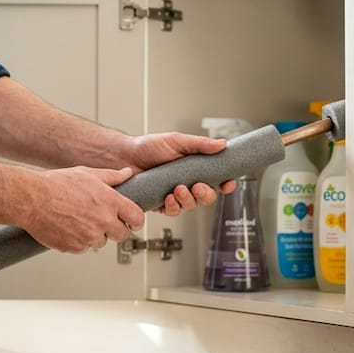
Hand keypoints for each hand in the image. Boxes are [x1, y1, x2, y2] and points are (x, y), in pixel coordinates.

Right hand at [18, 166, 144, 253]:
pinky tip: (69, 227)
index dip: (135, 220)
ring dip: (95, 235)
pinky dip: (78, 241)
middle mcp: (103, 220)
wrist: (31, 199)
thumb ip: (111, 176)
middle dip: (115, 229)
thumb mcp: (87, 173)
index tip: (131, 221)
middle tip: (102, 221)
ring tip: (79, 220)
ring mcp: (89, 236)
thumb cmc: (55, 184)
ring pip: (101, 242)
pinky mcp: (75, 248)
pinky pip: (83, 248)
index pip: (137, 218)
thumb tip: (127, 173)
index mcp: (110, 201)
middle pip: (122, 234)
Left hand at [121, 132, 237, 215]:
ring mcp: (175, 194)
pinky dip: (173, 206)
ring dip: (188, 200)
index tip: (227, 184)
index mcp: (195, 168)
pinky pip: (173, 211)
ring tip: (178, 189)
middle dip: (205, 194)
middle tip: (197, 187)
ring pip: (191, 206)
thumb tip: (222, 144)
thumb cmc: (149, 147)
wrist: (125, 156)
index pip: (217, 179)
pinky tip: (168, 197)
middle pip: (207, 197)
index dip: (226, 184)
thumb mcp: (177, 141)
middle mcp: (187, 182)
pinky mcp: (161, 203)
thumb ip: (200, 144)